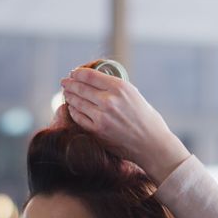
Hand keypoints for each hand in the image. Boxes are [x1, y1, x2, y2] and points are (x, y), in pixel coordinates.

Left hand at [60, 68, 190, 183]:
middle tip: (65, 82)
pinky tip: (72, 108)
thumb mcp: (135, 95)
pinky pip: (78, 117)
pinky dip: (73, 111)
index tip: (74, 73)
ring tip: (67, 93)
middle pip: (80, 87)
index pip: (89, 75)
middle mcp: (109, 100)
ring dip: (69, 96)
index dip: (78, 73)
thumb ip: (117, 89)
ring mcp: (101, 117)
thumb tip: (99, 83)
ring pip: (77, 102)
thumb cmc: (147, 120)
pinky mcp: (97, 131)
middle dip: (70, 83)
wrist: (152, 144)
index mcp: (120, 87)